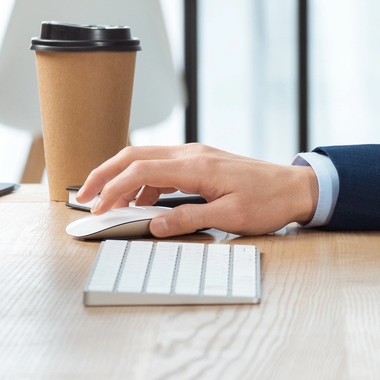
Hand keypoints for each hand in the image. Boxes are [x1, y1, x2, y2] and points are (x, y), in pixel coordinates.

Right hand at [76, 143, 319, 236]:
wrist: (296, 188)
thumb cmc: (268, 202)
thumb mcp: (230, 218)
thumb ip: (189, 219)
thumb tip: (155, 226)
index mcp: (196, 166)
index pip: (140, 170)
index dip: (113, 188)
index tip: (96, 207)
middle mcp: (192, 153)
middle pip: (135, 155)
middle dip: (104, 174)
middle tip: (83, 196)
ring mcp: (196, 155)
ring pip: (146, 159)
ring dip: (122, 178)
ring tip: (108, 204)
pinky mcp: (201, 161)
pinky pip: (163, 166)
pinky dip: (144, 181)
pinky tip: (142, 203)